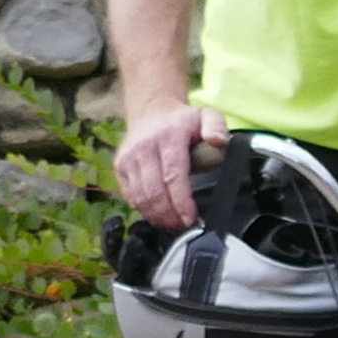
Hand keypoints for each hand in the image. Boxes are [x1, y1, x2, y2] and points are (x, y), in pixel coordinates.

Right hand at [113, 102, 228, 224]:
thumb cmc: (183, 120)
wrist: (151, 111)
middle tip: (183, 226)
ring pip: (139, 195)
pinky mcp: (119, 166)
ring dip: (156, 215)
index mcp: (168, 137)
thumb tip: (218, 141)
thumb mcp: (206, 114)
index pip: (173, 175)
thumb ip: (216, 126)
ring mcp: (128, 158)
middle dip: (169, 214)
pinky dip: (142, 209)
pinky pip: (129, 194)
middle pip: (154, 190)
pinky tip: (157, 215)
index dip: (181, 201)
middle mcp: (144, 147)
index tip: (191, 217)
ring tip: (172, 224)